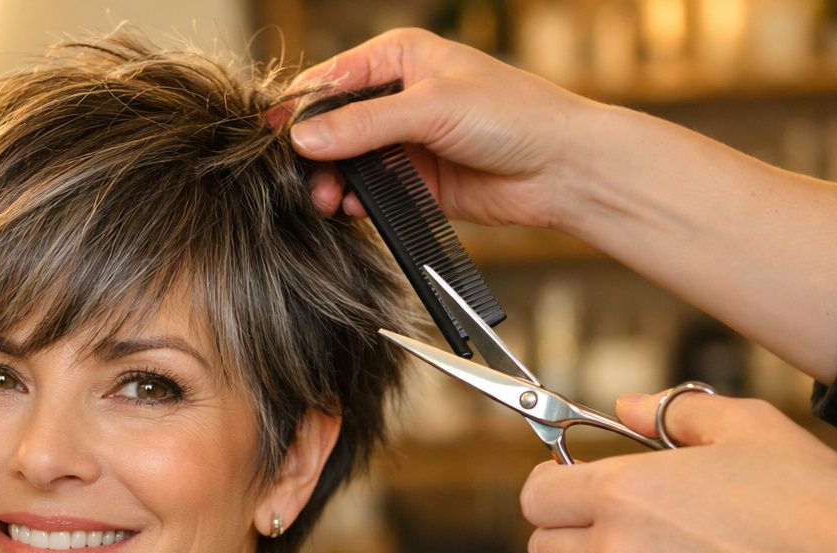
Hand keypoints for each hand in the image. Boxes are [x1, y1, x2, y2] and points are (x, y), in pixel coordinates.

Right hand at [285, 29, 602, 229]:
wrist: (562, 169)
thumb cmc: (514, 116)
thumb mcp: (432, 108)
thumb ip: (364, 124)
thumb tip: (305, 138)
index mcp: (399, 58)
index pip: (331, 80)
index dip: (300, 109)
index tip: (275, 139)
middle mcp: (398, 97)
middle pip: (333, 126)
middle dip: (315, 155)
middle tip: (305, 182)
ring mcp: (405, 141)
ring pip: (347, 163)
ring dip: (333, 183)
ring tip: (327, 202)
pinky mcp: (415, 181)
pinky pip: (370, 192)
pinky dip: (356, 203)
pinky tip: (355, 211)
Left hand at [520, 391, 836, 552]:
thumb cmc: (808, 503)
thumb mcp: (747, 427)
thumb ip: (674, 412)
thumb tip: (626, 407)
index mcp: (624, 493)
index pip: (536, 496)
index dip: (551, 486)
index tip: (570, 484)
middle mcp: (617, 552)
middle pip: (544, 551)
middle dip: (567, 534)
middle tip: (610, 524)